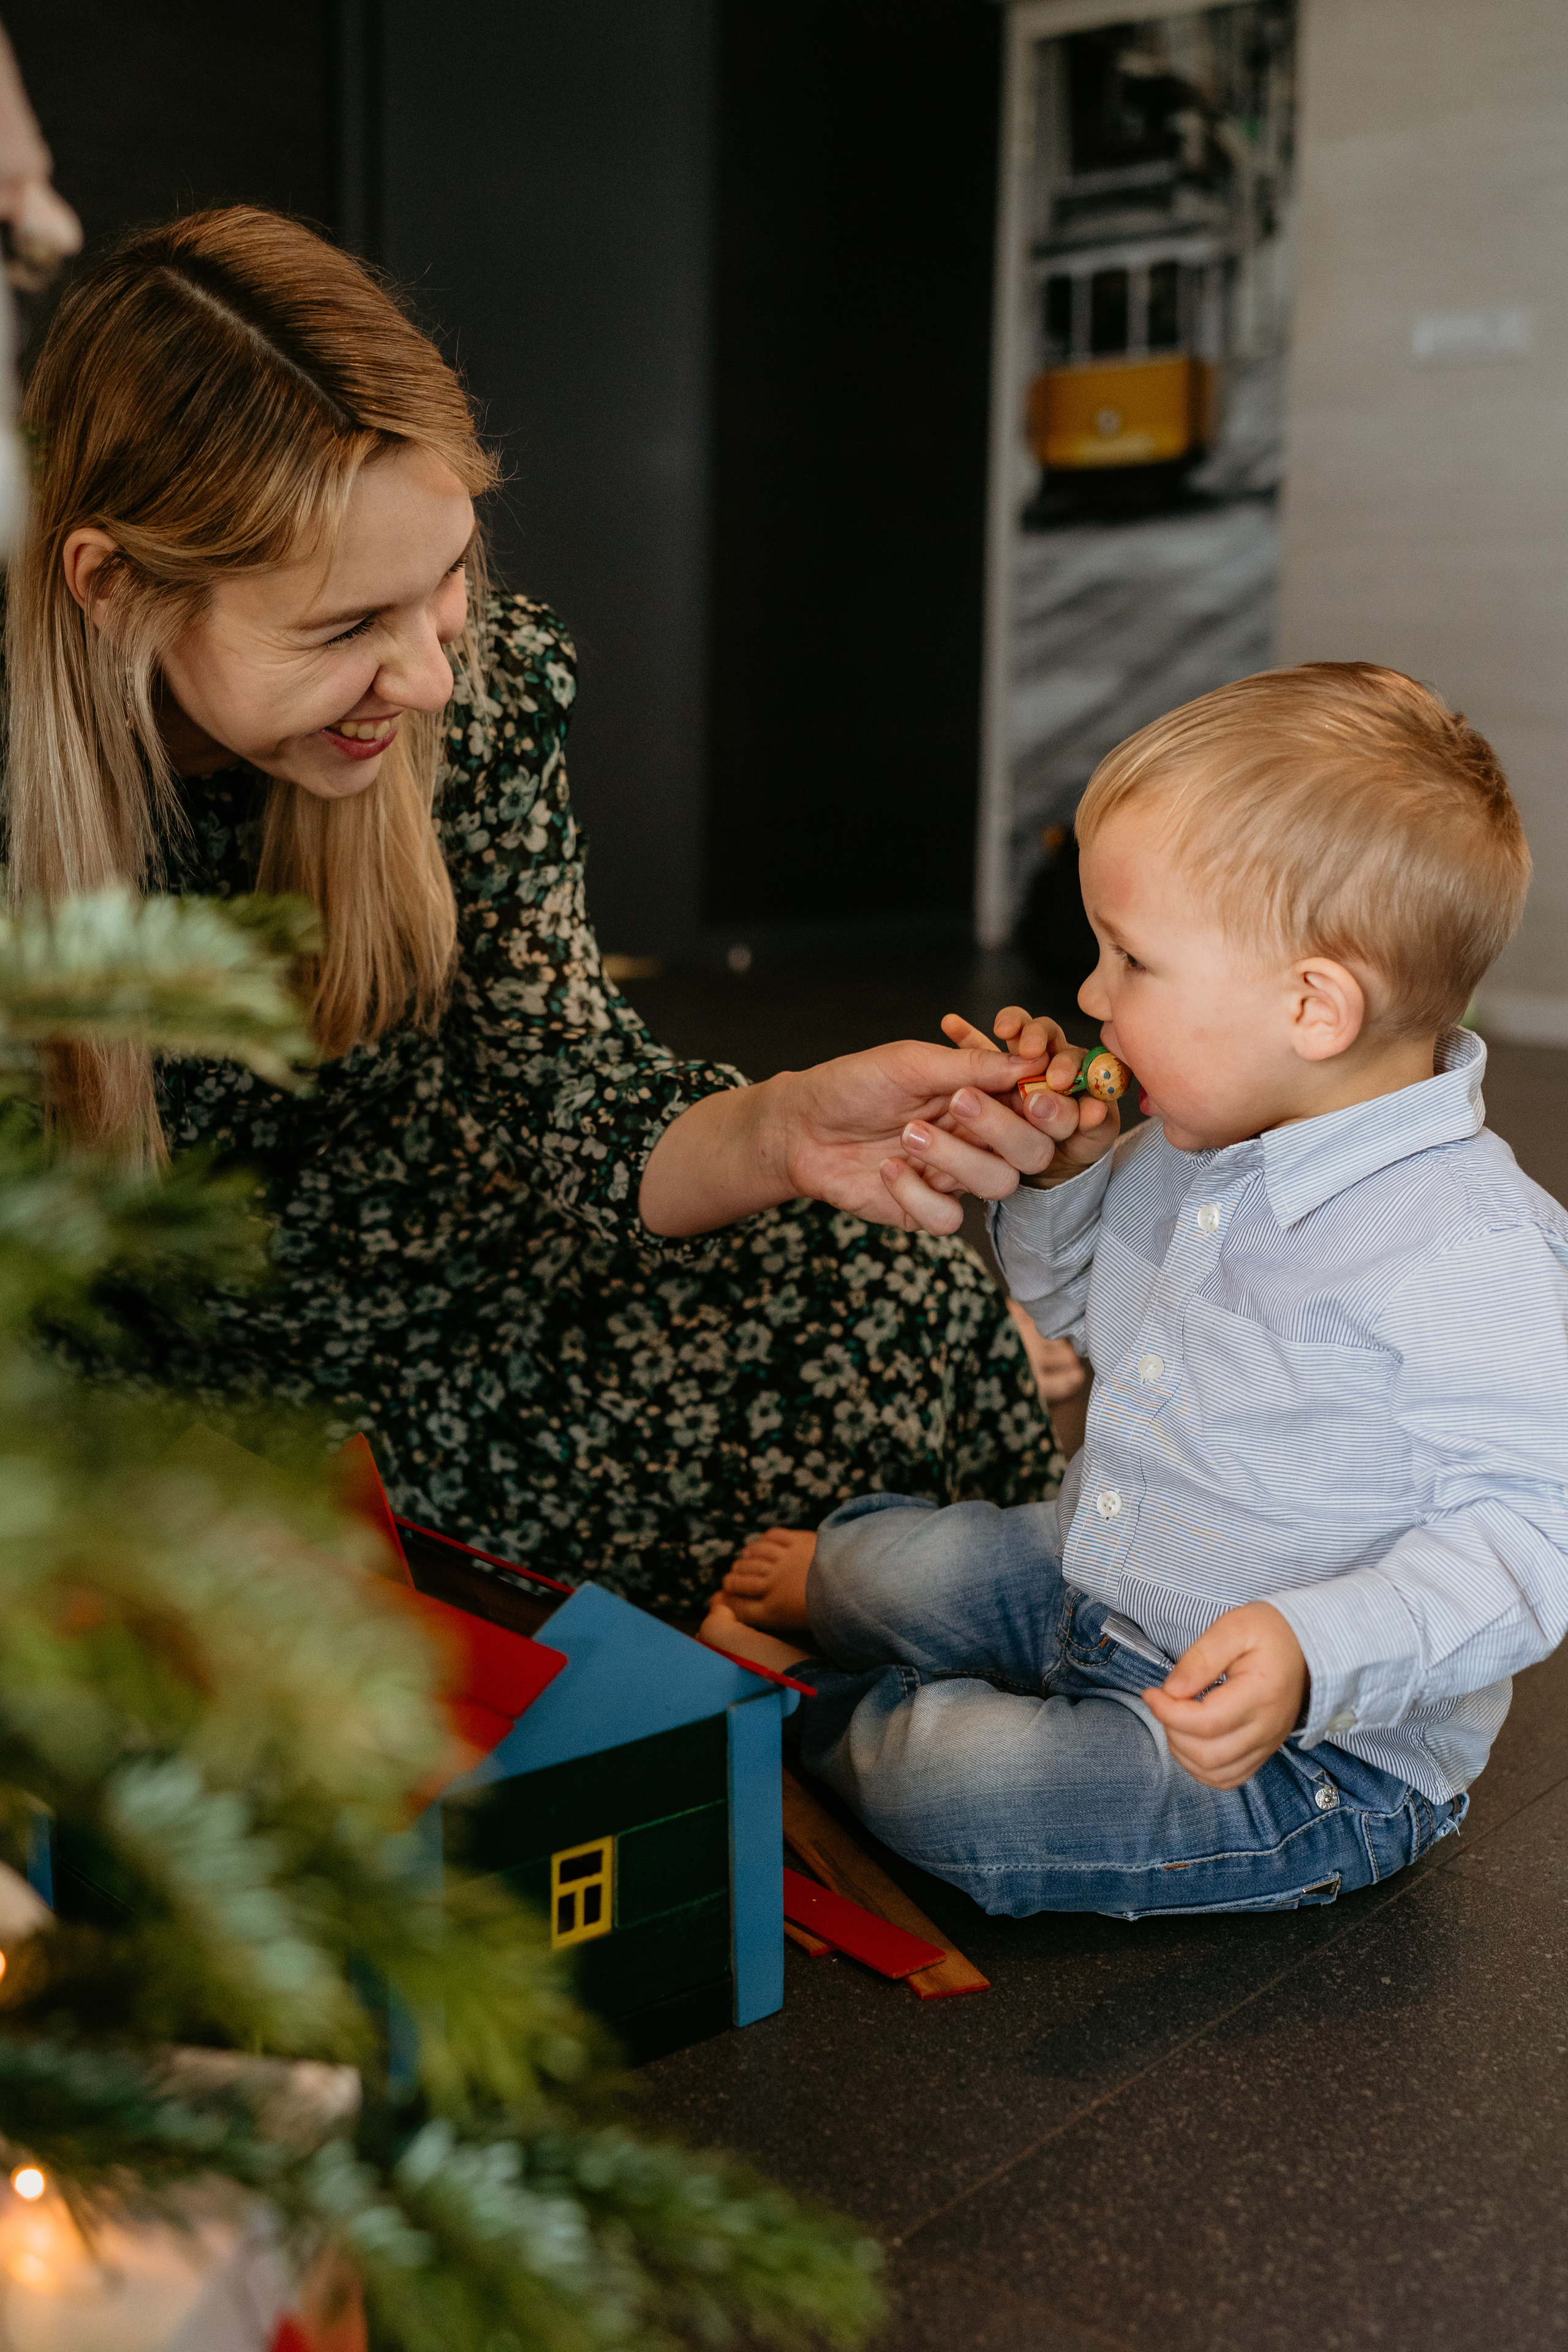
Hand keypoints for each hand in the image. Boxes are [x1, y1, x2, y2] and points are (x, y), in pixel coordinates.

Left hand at [774, 1035, 1051, 1233]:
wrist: (801, 1125)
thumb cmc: (856, 1084)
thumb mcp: (911, 1062)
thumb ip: (972, 1065)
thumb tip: (1030, 1061)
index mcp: (985, 1097)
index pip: (1043, 1108)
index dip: (1052, 1107)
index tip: (1033, 1094)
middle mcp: (979, 1139)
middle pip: (1032, 1151)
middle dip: (1003, 1129)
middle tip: (959, 1102)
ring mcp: (954, 1177)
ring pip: (997, 1184)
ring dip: (955, 1157)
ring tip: (908, 1133)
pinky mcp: (925, 1209)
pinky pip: (947, 1218)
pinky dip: (917, 1194)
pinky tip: (888, 1169)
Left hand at [1141, 1602, 1307, 1789]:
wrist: (1305, 1645)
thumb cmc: (1268, 1632)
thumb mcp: (1232, 1627)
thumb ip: (1200, 1658)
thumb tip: (1172, 1690)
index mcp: (1261, 1694)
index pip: (1207, 1722)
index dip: (1170, 1713)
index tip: (1152, 1693)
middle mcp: (1267, 1728)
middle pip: (1208, 1754)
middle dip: (1173, 1732)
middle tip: (1163, 1704)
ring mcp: (1267, 1744)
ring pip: (1216, 1773)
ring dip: (1183, 1753)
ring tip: (1175, 1719)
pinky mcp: (1264, 1752)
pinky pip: (1229, 1778)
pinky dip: (1201, 1768)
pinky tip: (1190, 1741)